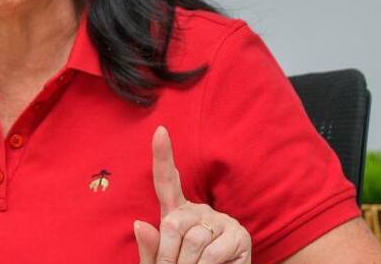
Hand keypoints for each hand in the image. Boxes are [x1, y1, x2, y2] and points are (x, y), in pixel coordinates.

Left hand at [133, 125, 251, 263]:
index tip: (159, 130)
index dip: (162, 156)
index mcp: (177, 213)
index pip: (166, 182)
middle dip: (167, 255)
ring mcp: (223, 221)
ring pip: (193, 239)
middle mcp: (200, 211)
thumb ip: (151, 248)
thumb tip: (140, 223)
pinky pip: (211, 252)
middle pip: (172, 222)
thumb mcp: (162, 263)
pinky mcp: (240, 236)